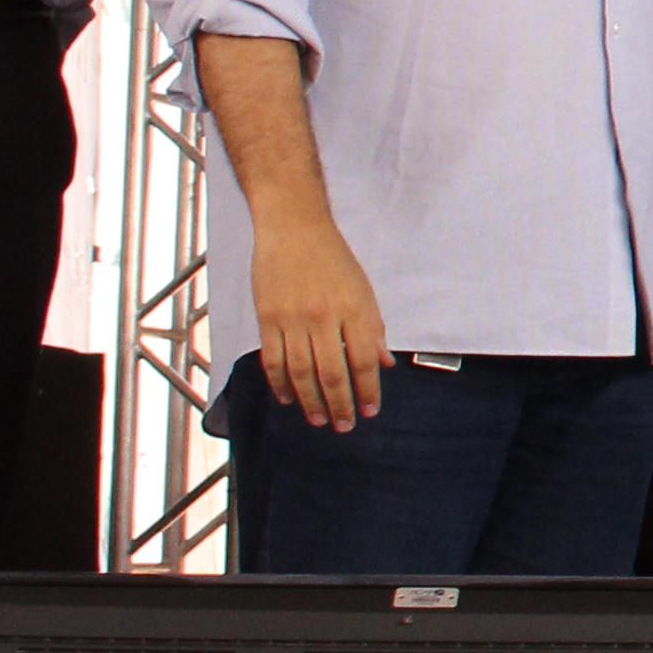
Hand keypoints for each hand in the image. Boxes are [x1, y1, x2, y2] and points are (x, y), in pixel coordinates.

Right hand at [251, 211, 389, 431]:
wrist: (294, 227)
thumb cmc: (333, 258)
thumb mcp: (364, 289)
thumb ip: (373, 328)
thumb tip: (384, 364)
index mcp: (354, 309)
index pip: (364, 361)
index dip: (368, 390)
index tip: (370, 410)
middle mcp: (325, 316)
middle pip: (333, 372)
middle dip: (341, 404)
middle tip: (344, 426)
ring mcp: (293, 318)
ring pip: (301, 372)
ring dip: (311, 401)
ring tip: (319, 420)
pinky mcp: (267, 317)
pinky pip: (273, 359)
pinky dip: (280, 383)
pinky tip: (288, 398)